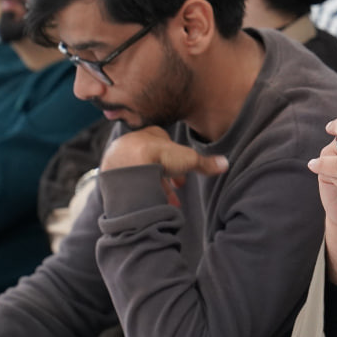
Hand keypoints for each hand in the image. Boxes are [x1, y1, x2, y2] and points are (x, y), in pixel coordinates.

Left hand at [101, 126, 228, 205]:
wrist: (128, 169)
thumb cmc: (157, 158)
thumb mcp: (187, 159)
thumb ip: (205, 163)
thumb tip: (225, 163)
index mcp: (148, 134)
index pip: (164, 143)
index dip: (176, 159)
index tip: (182, 176)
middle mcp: (132, 143)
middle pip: (152, 160)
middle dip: (165, 176)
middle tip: (175, 190)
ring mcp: (119, 158)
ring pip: (139, 173)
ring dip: (153, 187)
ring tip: (164, 202)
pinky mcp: (110, 174)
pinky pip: (128, 183)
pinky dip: (139, 192)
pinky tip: (147, 203)